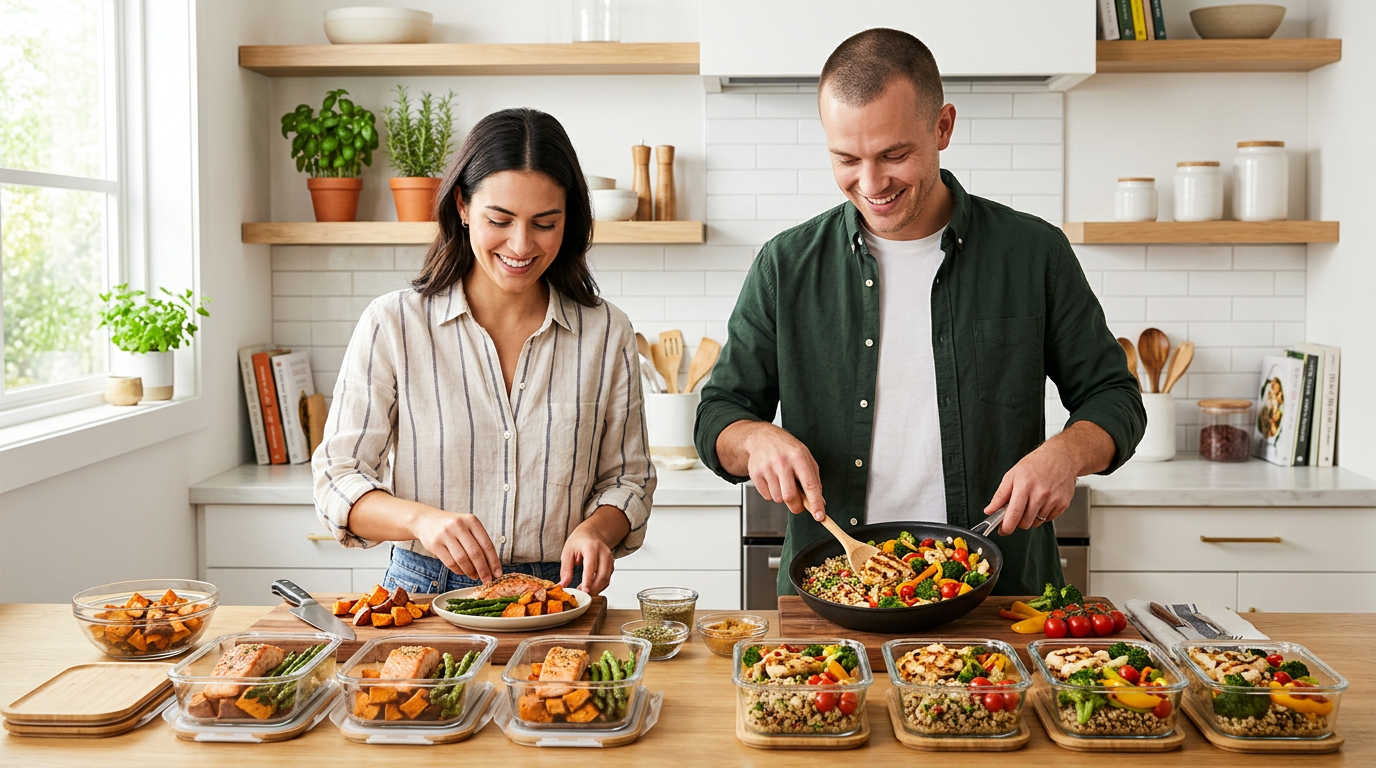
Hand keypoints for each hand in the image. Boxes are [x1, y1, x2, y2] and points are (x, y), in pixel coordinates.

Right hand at [410, 509, 502, 582]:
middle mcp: (459, 525)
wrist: (426, 520)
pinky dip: (459, 570)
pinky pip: (450, 562)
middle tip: (487, 580)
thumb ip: (479, 541)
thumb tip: (492, 565)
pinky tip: (463, 572)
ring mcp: (445, 534)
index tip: (498, 573)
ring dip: (471, 571)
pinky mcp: (434, 544)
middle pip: (475, 553)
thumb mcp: (467, 526)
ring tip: (475, 576)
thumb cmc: (452, 526)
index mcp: (471, 520)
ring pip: (462, 559)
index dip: (494, 561)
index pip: (487, 544)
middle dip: (483, 570)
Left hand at [559, 505, 630, 594]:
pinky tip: (590, 588)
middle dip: (593, 588)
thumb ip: (566, 569)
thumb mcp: (567, 552)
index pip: (591, 566)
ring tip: (584, 591)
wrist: (591, 534)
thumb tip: (563, 584)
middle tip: (582, 594)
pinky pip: (607, 579)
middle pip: (602, 575)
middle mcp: (603, 553)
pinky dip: (599, 586)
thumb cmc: (579, 542)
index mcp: (591, 547)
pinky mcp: (611, 566)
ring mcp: (609, 559)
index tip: (584, 591)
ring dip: (596, 589)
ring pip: (606, 579)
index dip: (588, 580)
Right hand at [725, 421, 824, 519]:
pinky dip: (772, 494)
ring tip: (782, 482)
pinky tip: (772, 480)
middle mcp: (782, 462)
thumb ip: (814, 479)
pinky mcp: (755, 473)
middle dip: (797, 506)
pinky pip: (767, 496)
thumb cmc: (787, 449)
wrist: (762, 438)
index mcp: (798, 457)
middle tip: (799, 505)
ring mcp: (767, 467)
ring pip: (778, 499)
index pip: (809, 484)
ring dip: (782, 497)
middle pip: (790, 496)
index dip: (815, 503)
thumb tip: (820, 502)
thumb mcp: (805, 457)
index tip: (819, 517)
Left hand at [983, 421, 1113, 534]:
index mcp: (1024, 486)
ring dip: (1030, 518)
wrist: (1061, 457)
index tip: (1003, 530)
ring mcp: (1053, 500)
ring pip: (1036, 522)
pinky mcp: (1063, 504)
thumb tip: (990, 510)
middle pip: (1025, 523)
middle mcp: (1040, 494)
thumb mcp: (1012, 475)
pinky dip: (1042, 515)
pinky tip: (1042, 502)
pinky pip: (1048, 519)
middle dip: (1018, 522)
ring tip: (1030, 502)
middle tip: (1016, 513)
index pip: (1013, 514)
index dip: (1006, 527)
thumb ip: (1000, 495)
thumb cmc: (1036, 464)